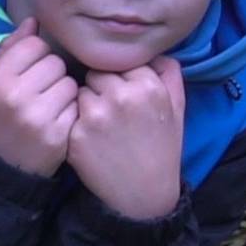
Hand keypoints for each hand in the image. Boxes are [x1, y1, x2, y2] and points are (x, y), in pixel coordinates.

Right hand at [0, 17, 78, 176]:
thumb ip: (11, 50)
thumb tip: (34, 20)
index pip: (34, 45)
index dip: (37, 57)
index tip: (31, 72)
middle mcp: (15, 96)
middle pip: (55, 63)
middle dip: (52, 75)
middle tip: (41, 93)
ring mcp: (37, 117)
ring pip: (70, 84)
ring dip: (65, 93)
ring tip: (50, 107)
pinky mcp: (57, 135)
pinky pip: (78, 107)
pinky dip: (71, 113)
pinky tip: (58, 122)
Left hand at [68, 56, 186, 218]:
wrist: (143, 195)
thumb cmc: (161, 149)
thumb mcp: (177, 109)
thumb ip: (169, 73)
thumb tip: (153, 50)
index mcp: (148, 85)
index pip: (119, 62)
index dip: (119, 78)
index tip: (124, 95)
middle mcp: (121, 96)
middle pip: (95, 73)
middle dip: (100, 88)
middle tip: (111, 112)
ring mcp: (96, 115)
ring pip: (79, 92)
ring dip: (85, 105)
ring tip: (101, 127)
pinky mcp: (76, 134)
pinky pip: (68, 115)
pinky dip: (75, 124)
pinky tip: (91, 140)